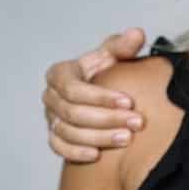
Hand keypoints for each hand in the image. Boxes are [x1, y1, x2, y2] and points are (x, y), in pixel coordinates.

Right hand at [43, 28, 146, 162]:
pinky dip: (76, 152)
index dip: (101, 97)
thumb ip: (122, 47)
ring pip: (69, 132)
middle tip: (137, 123)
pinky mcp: (55, 137)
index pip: (74, 88)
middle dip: (107, 118)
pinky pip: (59, 147)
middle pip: (73, 112)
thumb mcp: (112, 58)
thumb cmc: (105, 74)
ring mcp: (51, 118)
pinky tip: (97, 155)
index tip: (129, 101)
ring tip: (127, 139)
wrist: (100, 98)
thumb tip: (137, 33)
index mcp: (60, 74)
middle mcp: (51, 97)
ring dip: (99, 137)